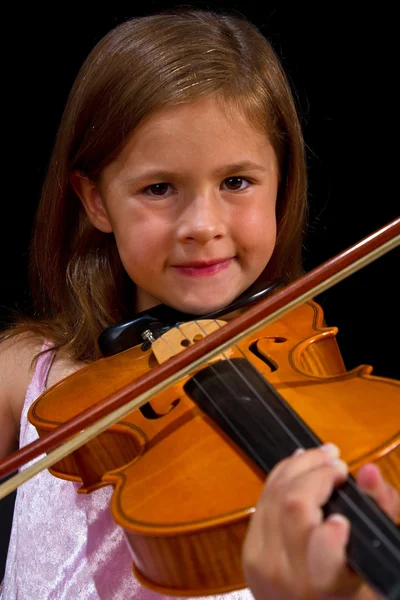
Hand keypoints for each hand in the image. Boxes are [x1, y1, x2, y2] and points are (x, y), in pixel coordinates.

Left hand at [242, 445, 399, 599]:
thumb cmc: (350, 591)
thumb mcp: (377, 558)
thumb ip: (381, 512)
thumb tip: (369, 472)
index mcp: (327, 585)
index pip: (322, 550)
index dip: (332, 528)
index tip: (343, 516)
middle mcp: (289, 574)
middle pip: (293, 503)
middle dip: (317, 470)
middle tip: (338, 461)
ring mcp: (262, 561)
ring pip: (274, 495)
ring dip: (298, 466)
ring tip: (322, 456)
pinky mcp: (248, 550)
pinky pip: (262, 501)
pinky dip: (282, 478)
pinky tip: (299, 468)